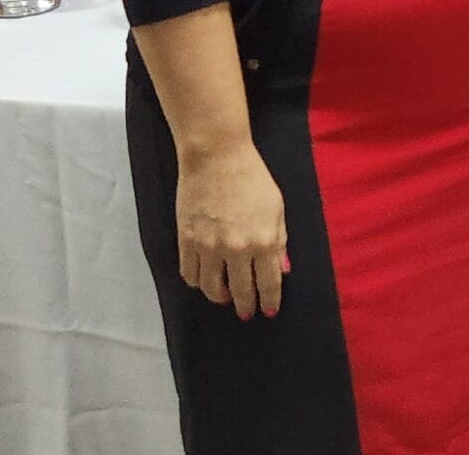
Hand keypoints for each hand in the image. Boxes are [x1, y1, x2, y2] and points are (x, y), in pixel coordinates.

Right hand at [174, 142, 287, 319]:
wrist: (216, 157)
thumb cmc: (251, 177)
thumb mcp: (277, 207)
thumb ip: (280, 240)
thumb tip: (282, 268)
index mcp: (264, 240)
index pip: (268, 283)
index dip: (269, 301)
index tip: (269, 311)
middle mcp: (236, 248)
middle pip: (241, 291)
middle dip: (245, 306)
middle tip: (246, 312)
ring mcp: (209, 246)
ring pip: (211, 289)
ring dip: (220, 297)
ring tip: (226, 296)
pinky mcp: (187, 240)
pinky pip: (190, 274)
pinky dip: (198, 282)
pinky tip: (206, 279)